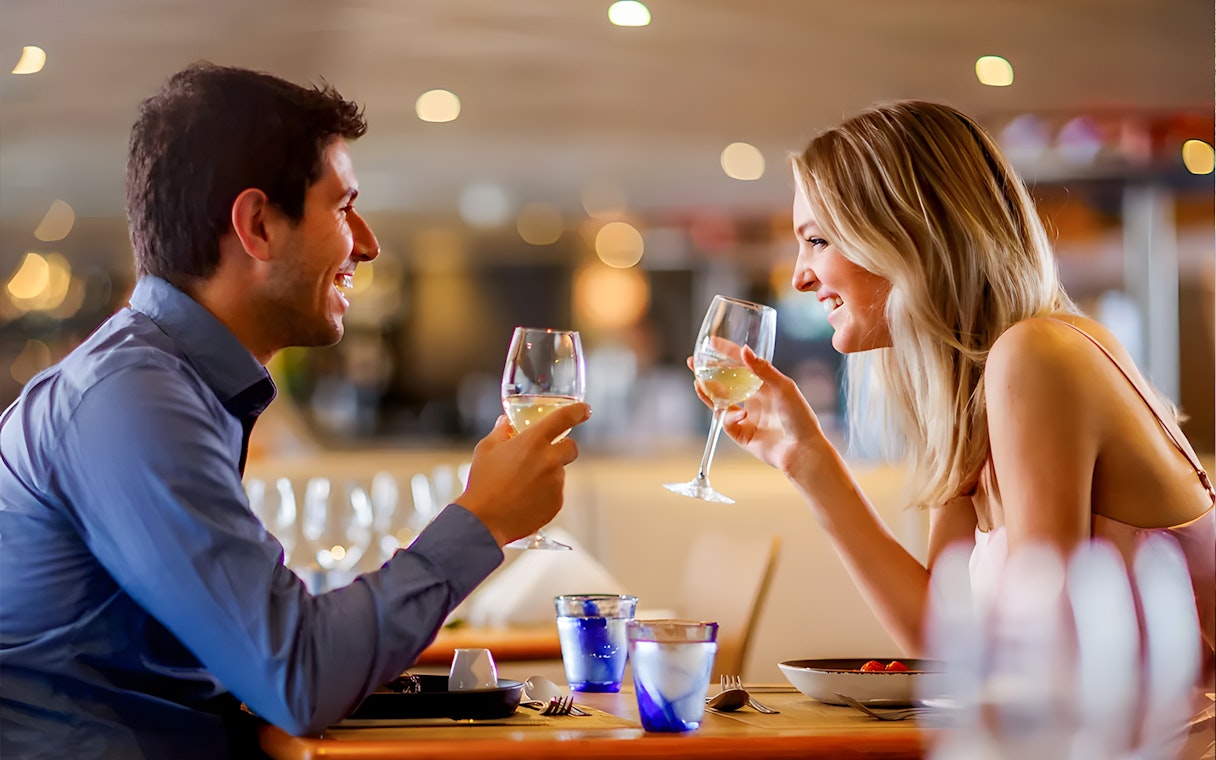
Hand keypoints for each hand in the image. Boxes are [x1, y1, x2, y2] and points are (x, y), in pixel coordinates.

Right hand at [456, 402, 590, 546]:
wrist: (484, 520)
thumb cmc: (483, 483)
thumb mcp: (486, 449)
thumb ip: (500, 431)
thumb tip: (505, 422)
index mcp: (533, 441)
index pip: (564, 418)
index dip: (577, 411)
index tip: (585, 410)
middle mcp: (550, 460)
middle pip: (571, 447)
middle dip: (562, 447)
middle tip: (543, 455)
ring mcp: (555, 483)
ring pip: (560, 471)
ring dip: (548, 473)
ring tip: (522, 484)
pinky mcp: (556, 503)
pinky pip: (556, 492)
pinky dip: (545, 493)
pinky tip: (525, 499)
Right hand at [689, 347, 827, 475]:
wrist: (802, 450)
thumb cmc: (800, 417)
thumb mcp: (784, 387)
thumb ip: (762, 369)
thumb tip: (744, 350)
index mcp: (765, 385)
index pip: (741, 364)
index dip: (726, 353)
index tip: (711, 343)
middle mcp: (754, 399)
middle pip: (725, 382)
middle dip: (708, 373)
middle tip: (693, 363)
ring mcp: (746, 416)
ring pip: (720, 402)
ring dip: (709, 393)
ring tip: (698, 384)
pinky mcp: (741, 434)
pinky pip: (727, 422)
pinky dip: (730, 417)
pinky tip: (741, 415)